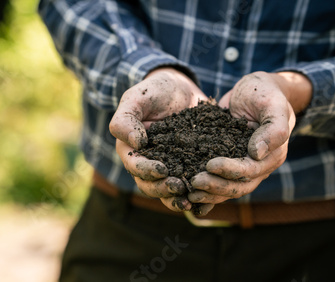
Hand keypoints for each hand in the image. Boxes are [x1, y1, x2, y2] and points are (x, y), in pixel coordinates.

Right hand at [110, 67, 207, 211]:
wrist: (180, 88)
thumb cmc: (154, 90)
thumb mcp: (137, 98)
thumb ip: (127, 119)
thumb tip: (136, 144)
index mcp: (131, 150)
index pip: (135, 166)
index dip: (147, 171)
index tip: (163, 169)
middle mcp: (148, 163)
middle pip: (150, 185)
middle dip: (163, 189)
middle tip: (179, 187)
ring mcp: (169, 167)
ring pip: (168, 192)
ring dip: (177, 199)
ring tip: (191, 200)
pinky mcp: (188, 167)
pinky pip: (189, 187)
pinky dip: (196, 196)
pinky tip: (207, 198)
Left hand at [188, 71, 311, 214]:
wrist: (255, 89)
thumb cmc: (265, 93)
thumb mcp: (273, 105)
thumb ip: (273, 129)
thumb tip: (256, 154)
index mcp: (272, 156)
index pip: (250, 170)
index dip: (230, 170)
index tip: (209, 165)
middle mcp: (258, 166)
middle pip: (238, 186)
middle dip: (215, 186)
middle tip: (193, 182)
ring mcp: (242, 167)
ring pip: (227, 189)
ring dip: (208, 193)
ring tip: (188, 192)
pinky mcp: (227, 163)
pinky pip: (217, 182)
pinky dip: (205, 192)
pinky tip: (187, 195)